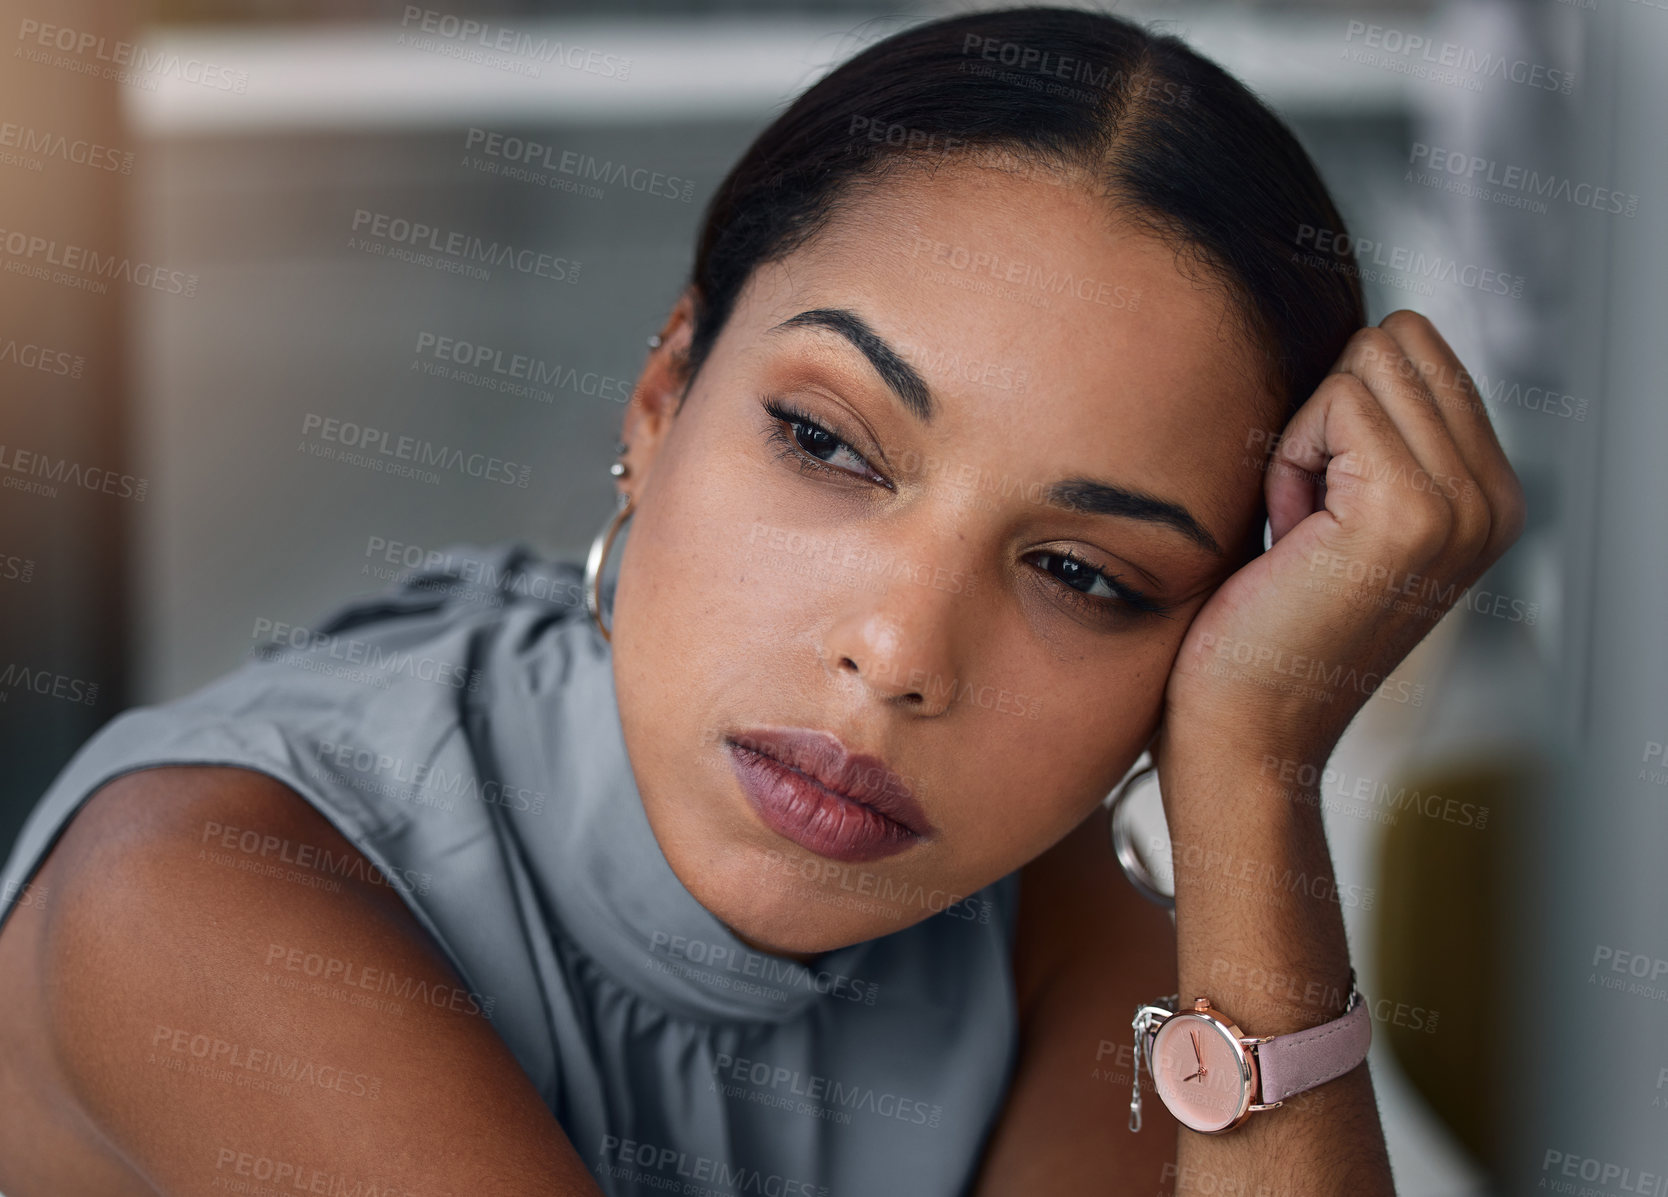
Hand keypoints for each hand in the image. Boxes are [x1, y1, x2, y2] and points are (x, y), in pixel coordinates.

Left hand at [1153, 310, 1526, 817]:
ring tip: (1300, 532)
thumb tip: (1365, 336)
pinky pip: (1334, 400)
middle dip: (1323, 417)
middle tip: (1304, 518)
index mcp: (1489, 496)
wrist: (1244, 730)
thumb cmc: (1261, 624)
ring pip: (1364, 363)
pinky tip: (1290, 538)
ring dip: (1304, 441)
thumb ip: (1375, 435)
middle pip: (1394, 343)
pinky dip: (1288, 460)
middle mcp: (1496, 500)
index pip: (1417, 350)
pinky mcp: (1412, 510)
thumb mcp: (1339, 514)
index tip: (1319, 508)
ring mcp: (1464, 505)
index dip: (1337, 412)